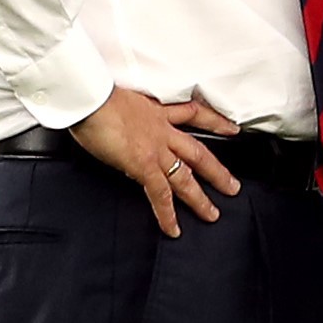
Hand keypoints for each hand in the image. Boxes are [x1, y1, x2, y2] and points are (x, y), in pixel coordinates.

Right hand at [70, 88, 243, 236]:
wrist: (91, 96)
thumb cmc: (96, 94)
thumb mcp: (119, 98)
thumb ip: (127, 114)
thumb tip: (119, 124)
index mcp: (156, 112)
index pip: (192, 115)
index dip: (214, 122)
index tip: (230, 128)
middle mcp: (161, 130)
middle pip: (198, 153)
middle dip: (217, 172)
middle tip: (232, 186)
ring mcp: (155, 149)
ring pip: (185, 177)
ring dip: (199, 199)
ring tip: (211, 214)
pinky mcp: (144, 165)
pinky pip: (160, 194)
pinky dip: (167, 214)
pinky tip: (173, 228)